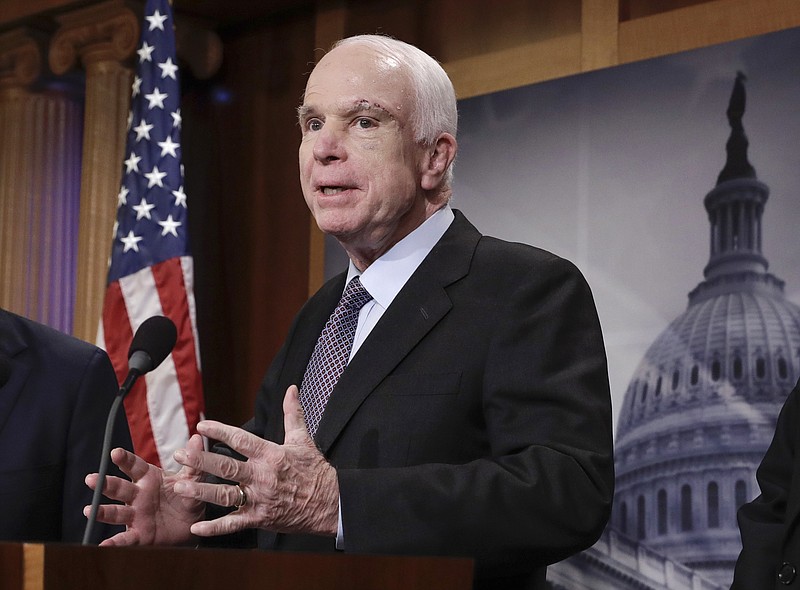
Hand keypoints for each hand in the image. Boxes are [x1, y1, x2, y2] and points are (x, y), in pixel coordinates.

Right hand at [84, 434, 205, 545]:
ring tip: (89, 510)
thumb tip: (198, 438)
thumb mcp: (192, 479)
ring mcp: (136, 515)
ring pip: (116, 512)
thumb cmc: (186, 496)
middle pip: (119, 487)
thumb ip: (192, 463)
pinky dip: (114, 542)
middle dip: (105, 483)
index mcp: (149, 478)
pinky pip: (125, 538)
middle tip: (91, 479)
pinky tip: (103, 545)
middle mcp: (138, 495)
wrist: (192, 523)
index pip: (134, 466)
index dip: (125, 459)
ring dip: (102, 511)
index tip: (115, 453)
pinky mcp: (139, 534)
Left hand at [172, 385, 338, 537]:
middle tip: (178, 454)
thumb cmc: (315, 470)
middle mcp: (262, 476)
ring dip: (200, 491)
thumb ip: (292, 413)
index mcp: (271, 455)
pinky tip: (196, 528)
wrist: (330, 502)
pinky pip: (234, 524)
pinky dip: (214, 528)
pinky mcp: (260, 518)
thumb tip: (291, 388)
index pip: (240, 440)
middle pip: (226, 467)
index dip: (220, 432)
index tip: (201, 425)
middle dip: (200, 460)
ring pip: (224, 495)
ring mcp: (260, 499)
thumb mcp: (303, 439)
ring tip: (179, 486)